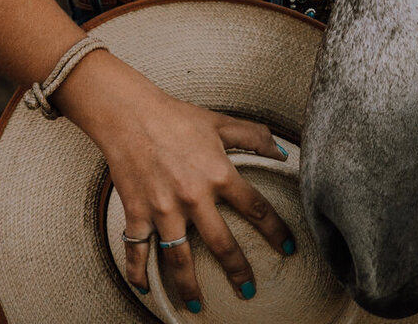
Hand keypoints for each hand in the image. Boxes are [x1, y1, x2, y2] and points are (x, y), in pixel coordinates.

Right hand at [55, 51, 291, 306]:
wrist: (130, 114)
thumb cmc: (176, 116)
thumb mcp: (220, 121)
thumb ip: (254, 136)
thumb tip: (282, 151)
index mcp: (218, 173)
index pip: (255, 208)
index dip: (275, 230)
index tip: (287, 248)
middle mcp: (193, 196)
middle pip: (221, 244)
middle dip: (238, 271)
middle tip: (247, 290)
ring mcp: (164, 209)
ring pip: (179, 259)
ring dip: (189, 286)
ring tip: (198, 306)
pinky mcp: (137, 213)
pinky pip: (137, 251)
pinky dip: (138, 273)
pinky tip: (145, 290)